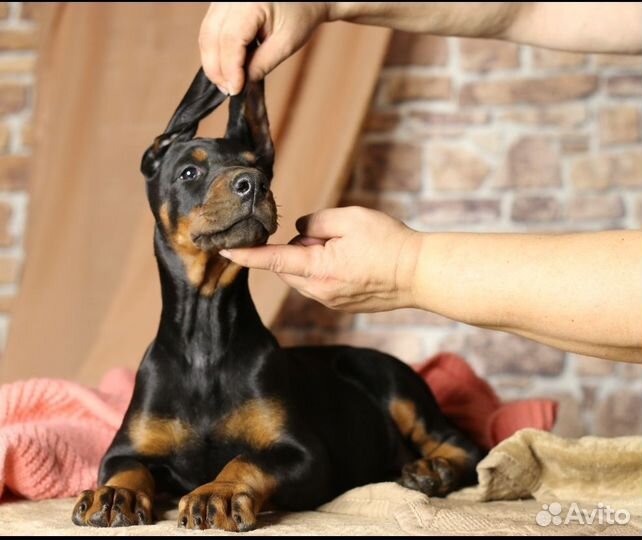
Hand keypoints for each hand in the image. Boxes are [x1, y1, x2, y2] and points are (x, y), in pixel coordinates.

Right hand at [199, 2, 330, 94]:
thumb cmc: (300, 15)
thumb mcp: (286, 44)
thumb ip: (263, 64)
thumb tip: (241, 82)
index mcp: (250, 2)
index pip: (230, 39)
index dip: (229, 68)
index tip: (235, 90)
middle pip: (210, 36)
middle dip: (216, 68)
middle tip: (228, 90)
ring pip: (206, 34)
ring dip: (213, 62)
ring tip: (227, 82)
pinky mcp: (221, 5)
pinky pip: (210, 29)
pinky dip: (215, 51)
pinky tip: (225, 67)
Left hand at [220, 206, 422, 311]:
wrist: (419, 275)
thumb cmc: (388, 243)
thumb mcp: (350, 218)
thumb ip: (315, 221)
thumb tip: (300, 231)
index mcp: (319, 269)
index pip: (272, 260)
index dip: (246, 255)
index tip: (222, 251)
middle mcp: (319, 291)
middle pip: (289, 265)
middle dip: (300, 246)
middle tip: (332, 235)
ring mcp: (330, 301)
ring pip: (304, 274)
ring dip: (314, 257)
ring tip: (349, 249)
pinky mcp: (340, 305)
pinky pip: (319, 282)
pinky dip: (325, 268)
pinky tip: (353, 262)